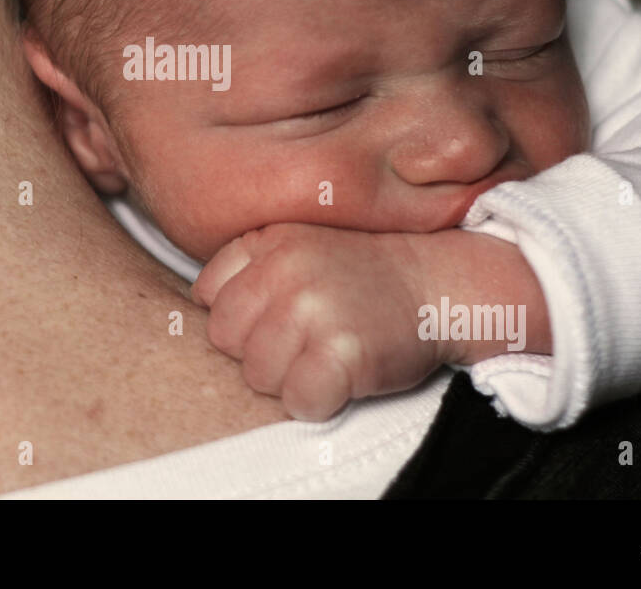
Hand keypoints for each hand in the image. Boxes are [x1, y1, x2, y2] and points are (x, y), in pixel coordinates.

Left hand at [191, 224, 446, 421]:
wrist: (443, 282)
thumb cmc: (368, 274)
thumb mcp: (301, 245)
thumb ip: (250, 266)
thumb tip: (197, 304)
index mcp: (269, 240)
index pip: (208, 295)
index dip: (240, 317)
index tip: (278, 314)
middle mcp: (285, 270)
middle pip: (225, 340)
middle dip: (259, 349)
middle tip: (308, 338)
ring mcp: (313, 309)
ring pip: (257, 375)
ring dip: (290, 377)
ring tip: (328, 352)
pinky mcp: (342, 351)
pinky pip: (299, 400)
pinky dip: (320, 400)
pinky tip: (344, 376)